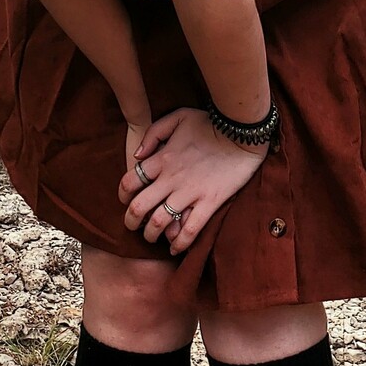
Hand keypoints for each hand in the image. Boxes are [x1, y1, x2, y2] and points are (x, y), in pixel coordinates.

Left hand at [118, 107, 269, 254]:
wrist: (243, 132)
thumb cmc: (210, 123)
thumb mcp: (178, 116)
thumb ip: (154, 133)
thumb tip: (136, 155)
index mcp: (161, 158)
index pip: (130, 182)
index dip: (123, 195)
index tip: (126, 201)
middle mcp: (171, 178)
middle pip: (139, 207)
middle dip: (131, 221)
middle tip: (133, 225)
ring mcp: (190, 192)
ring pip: (160, 223)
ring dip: (151, 235)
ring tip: (151, 238)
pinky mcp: (210, 202)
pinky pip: (191, 230)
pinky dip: (180, 243)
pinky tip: (175, 249)